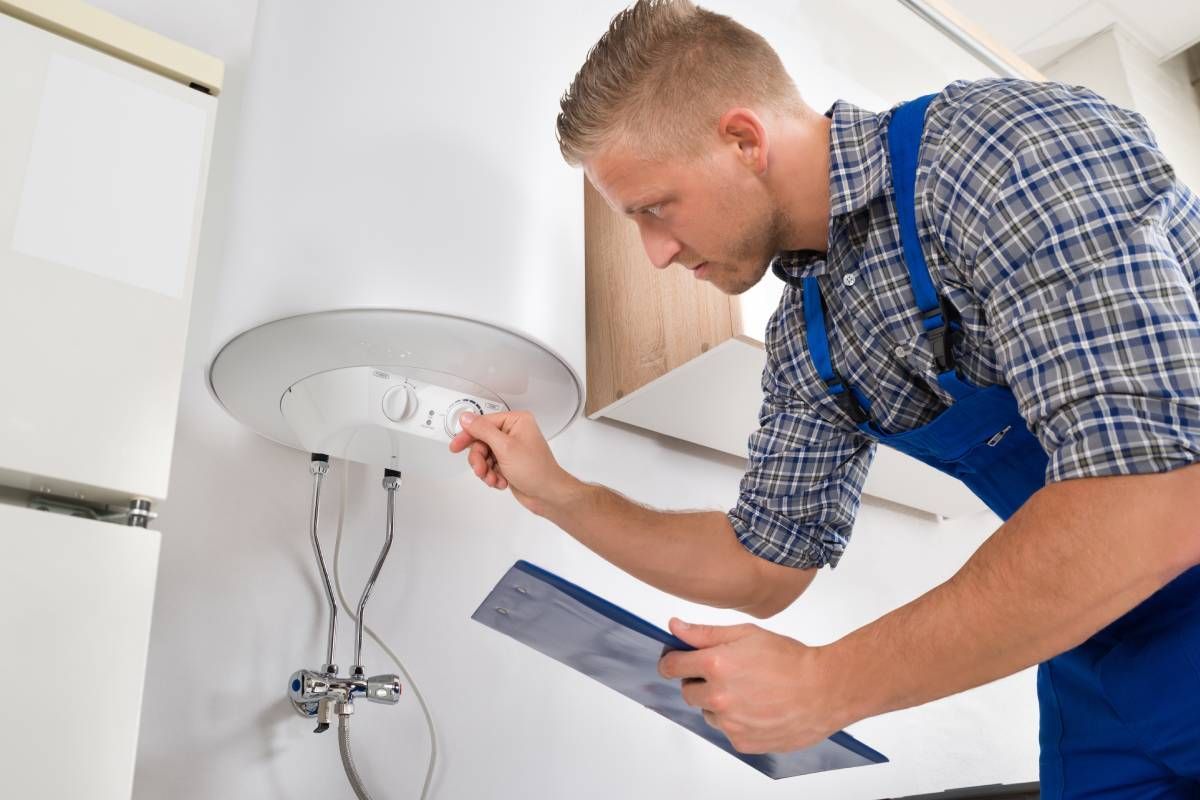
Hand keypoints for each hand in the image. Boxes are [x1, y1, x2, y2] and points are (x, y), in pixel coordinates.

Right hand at [447, 410, 579, 515]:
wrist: (547, 495)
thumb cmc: (537, 471)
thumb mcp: (505, 447)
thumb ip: (483, 431)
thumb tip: (467, 418)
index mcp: (516, 421)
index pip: (484, 422)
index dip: (468, 434)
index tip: (457, 445)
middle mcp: (514, 433)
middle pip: (481, 441)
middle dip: (479, 459)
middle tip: (480, 469)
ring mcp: (511, 449)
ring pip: (484, 456)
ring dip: (485, 470)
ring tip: (493, 478)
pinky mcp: (508, 463)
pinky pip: (490, 466)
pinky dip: (492, 476)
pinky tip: (501, 481)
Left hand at [657, 618, 847, 753]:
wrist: (825, 690)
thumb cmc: (791, 660)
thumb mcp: (747, 635)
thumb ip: (705, 633)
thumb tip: (674, 627)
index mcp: (716, 665)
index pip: (672, 666)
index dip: (673, 661)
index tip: (676, 661)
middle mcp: (719, 696)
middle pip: (687, 691)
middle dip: (699, 681)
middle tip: (728, 673)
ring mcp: (730, 723)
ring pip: (708, 712)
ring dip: (719, 703)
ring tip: (749, 691)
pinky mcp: (741, 742)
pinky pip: (727, 730)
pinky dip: (736, 721)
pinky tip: (758, 708)